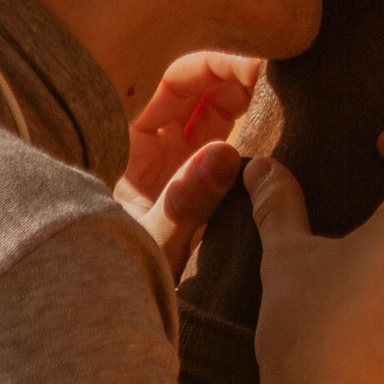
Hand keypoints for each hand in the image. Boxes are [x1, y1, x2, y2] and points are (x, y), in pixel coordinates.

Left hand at [117, 53, 261, 275]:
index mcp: (124, 141)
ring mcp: (171, 166)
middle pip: (195, 90)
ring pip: (213, 116)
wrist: (101, 319)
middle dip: (236, 77)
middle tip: (279, 79)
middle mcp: (147, 146)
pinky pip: (222, 149)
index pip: (172, 80)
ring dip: (246, 104)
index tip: (255, 68)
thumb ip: (185, 202)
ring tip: (282, 100)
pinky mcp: (193, 190)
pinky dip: (247, 136)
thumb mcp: (150, 242)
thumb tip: (225, 152)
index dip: (214, 65)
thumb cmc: (108, 278)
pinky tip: (275, 133)